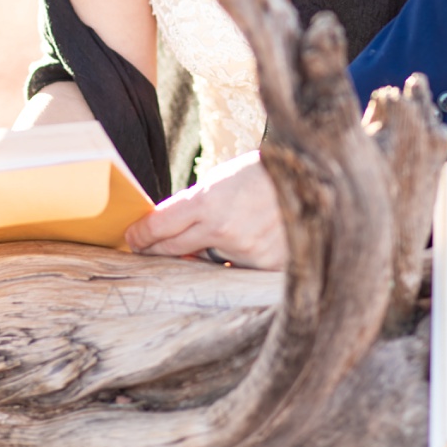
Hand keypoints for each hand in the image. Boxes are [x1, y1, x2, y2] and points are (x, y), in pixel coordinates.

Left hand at [125, 149, 285, 269]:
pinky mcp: (264, 266)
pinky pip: (234, 272)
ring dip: (201, 255)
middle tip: (148, 249)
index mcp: (208, 201)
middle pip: (171, 249)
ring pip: (203, 262)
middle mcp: (222, 229)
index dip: (139, 235)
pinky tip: (245, 246)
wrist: (314, 178)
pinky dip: (233, 263)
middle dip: (157, 249)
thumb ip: (195, 205)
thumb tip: (167, 231)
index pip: (157, 227)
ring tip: (214, 239)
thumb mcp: (223, 179)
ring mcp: (244, 250)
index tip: (133, 239)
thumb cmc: (265, 174)